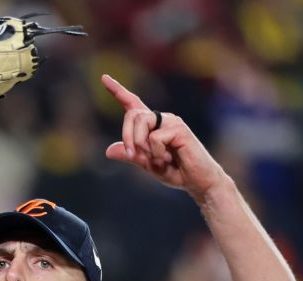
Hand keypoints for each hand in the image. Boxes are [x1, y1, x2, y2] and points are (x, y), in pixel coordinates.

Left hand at [101, 74, 226, 202]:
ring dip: (140, 144)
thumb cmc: (176, 172)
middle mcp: (161, 119)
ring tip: (154, 160)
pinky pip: (154, 138)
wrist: (197, 181)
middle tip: (133, 156)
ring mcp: (171, 122)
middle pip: (132, 114)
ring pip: (142, 122)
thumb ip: (131, 156)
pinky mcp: (179, 129)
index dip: (118, 91)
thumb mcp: (148, 165)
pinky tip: (168, 160)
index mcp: (152, 126)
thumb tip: (108, 151)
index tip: (104, 78)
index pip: (133, 104)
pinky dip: (156, 154)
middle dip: (127, 136)